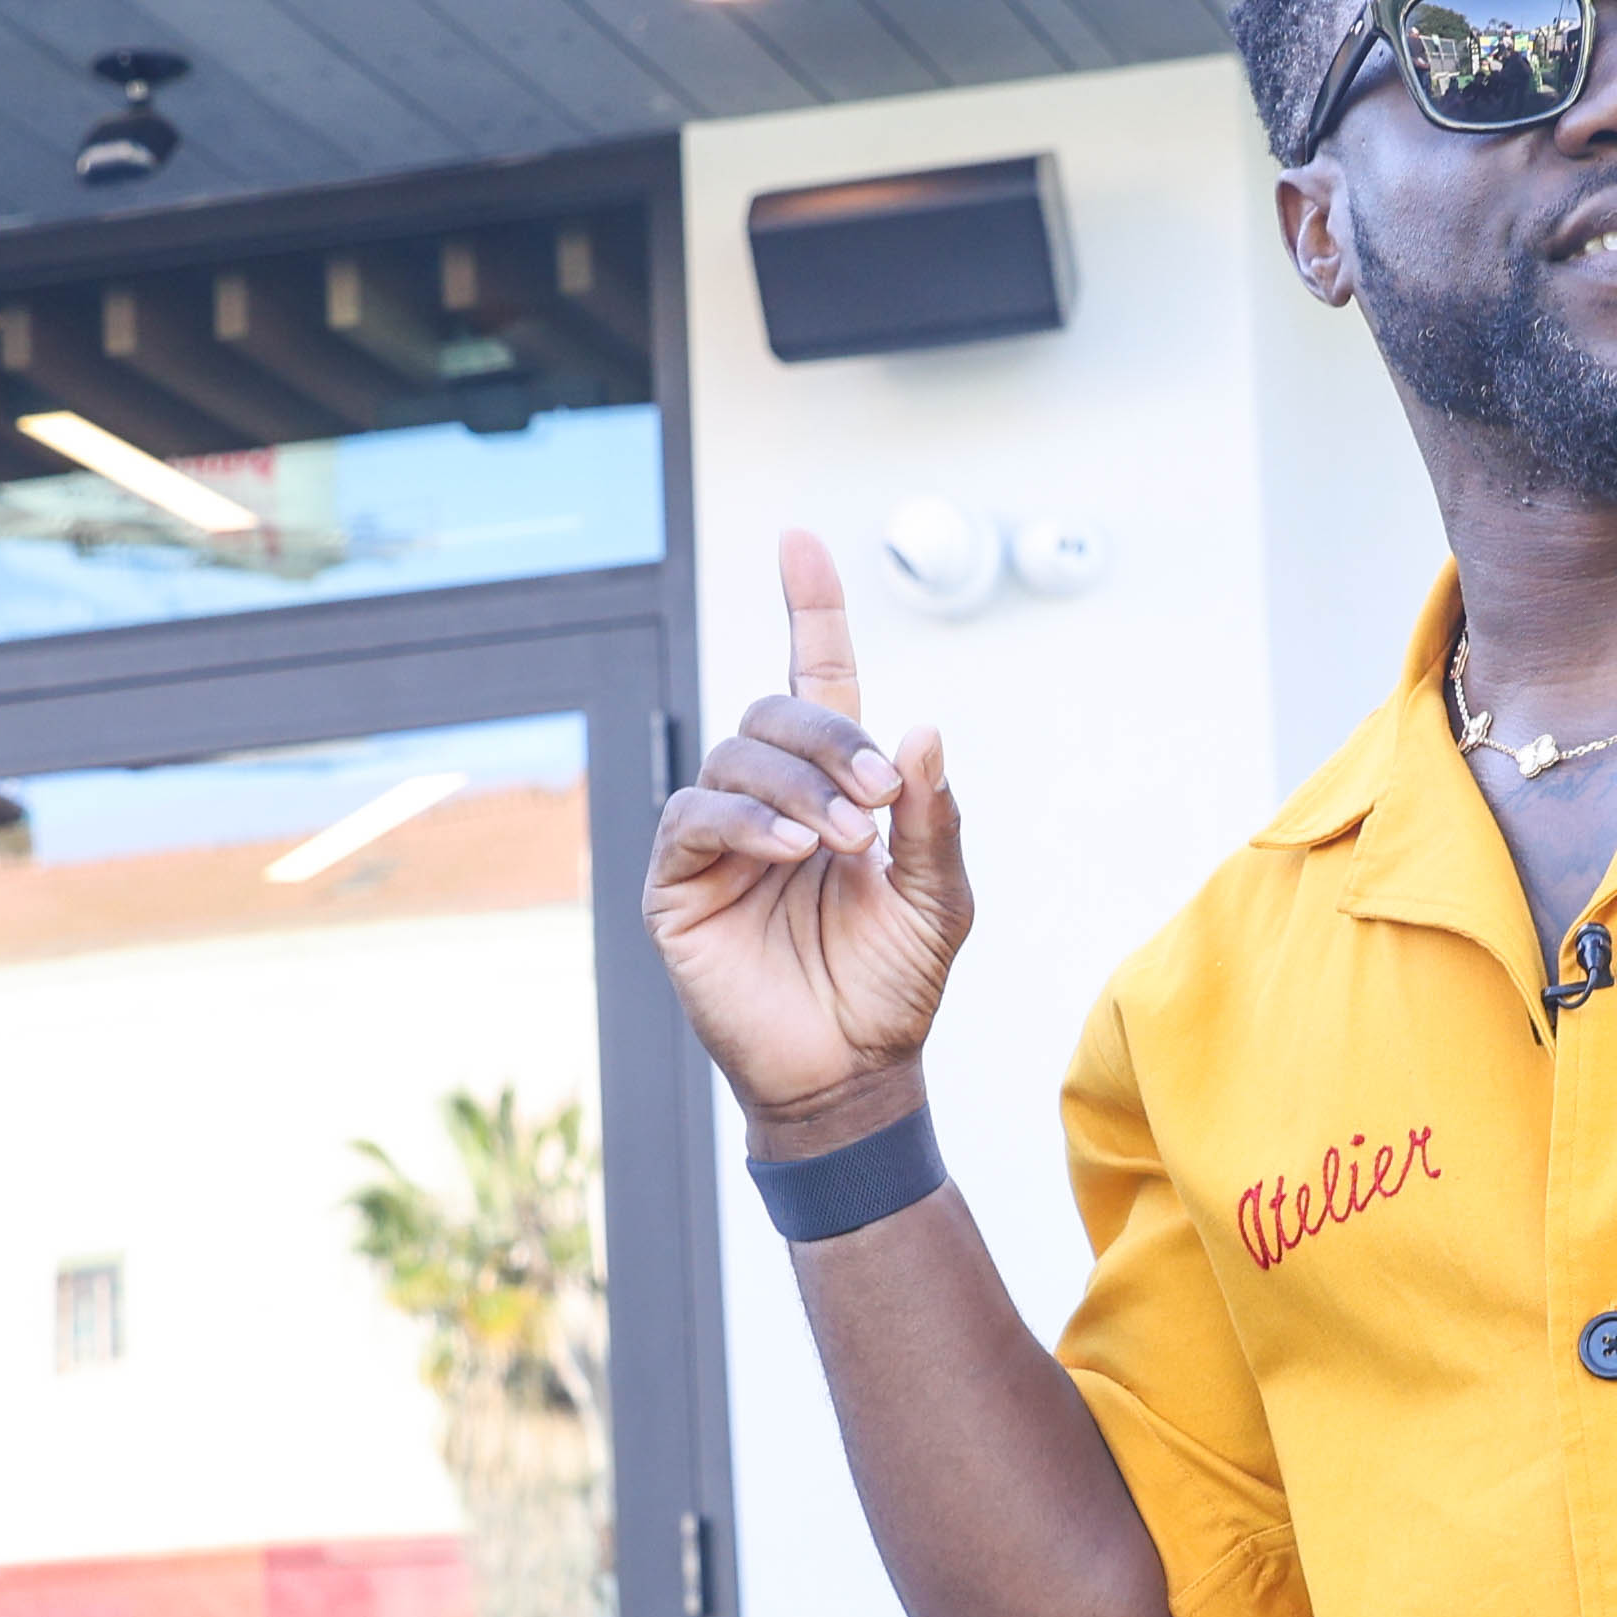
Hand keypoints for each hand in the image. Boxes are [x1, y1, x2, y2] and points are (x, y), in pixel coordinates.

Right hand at [647, 530, 972, 1137]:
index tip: (800, 542)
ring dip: (799, 785)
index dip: (808, 609)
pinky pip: (696, 813)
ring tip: (845, 841)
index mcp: (833, 787)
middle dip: (833, 740)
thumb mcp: (940, 898)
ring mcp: (717, 838)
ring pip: (737, 754)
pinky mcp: (676, 881)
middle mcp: (769, 798)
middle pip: (778, 713)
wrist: (851, 1074)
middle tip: (881, 800)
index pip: (814, 677)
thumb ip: (935, 818)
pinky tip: (789, 849)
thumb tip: (923, 730)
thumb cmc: (894, 985)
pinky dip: (746, 819)